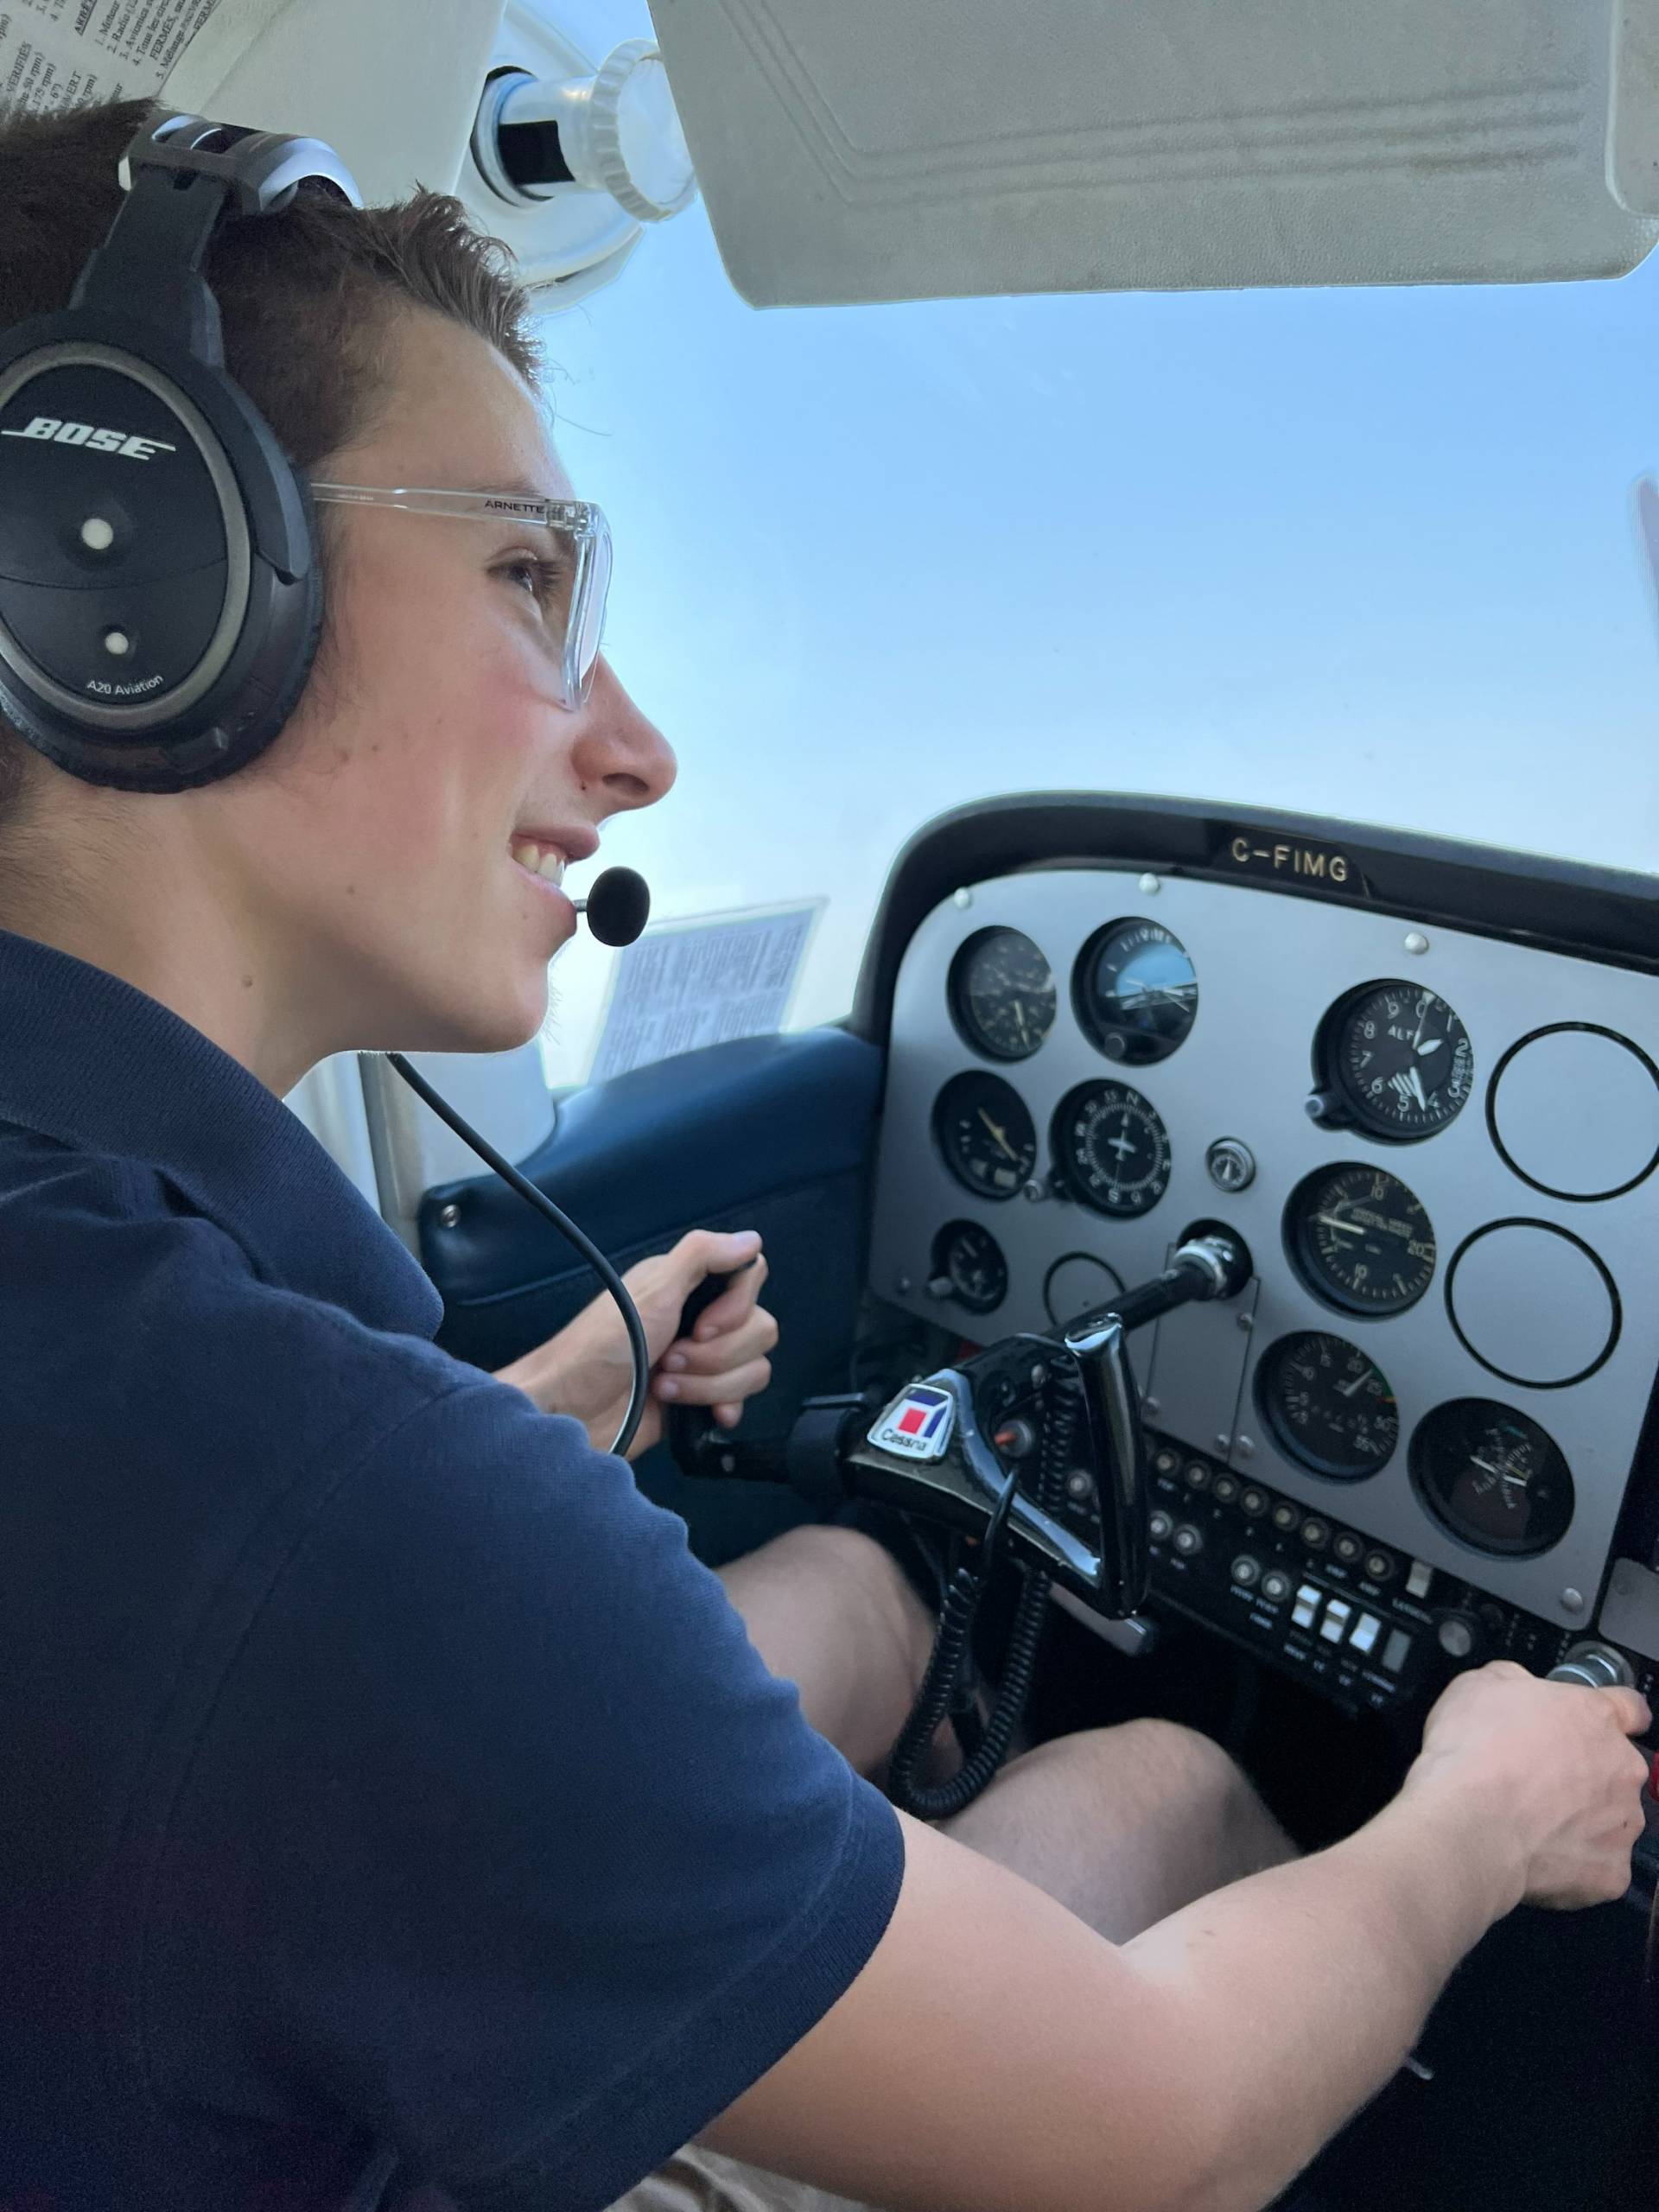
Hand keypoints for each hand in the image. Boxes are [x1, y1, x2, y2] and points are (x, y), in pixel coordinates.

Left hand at [494, 1228, 777, 1459]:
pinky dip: (723, 1406)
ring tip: (664, 1386)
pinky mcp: (701, 1398)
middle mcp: (699, 1318)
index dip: (735, 1308)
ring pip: (754, 1368)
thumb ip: (701, 1256)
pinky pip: (742, 1399)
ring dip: (707, 1384)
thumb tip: (752, 1240)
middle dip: (715, 1356)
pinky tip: (702, 1413)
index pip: (750, 1279)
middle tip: (667, 1359)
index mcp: (687, 1284)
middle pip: (759, 1329)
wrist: (571, 1413)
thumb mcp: (651, 1291)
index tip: (698, 1327)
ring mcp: (702, 1361)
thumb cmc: (600, 1348)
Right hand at [1404, 1660, 1651, 1910]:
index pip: (1630, 1708)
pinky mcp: (1612, 1873)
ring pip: (1613, 1818)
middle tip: (1539, 1781)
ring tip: (1535, 1826)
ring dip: (1585, 1819)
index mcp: (1595, 1716)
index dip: (1612, 1714)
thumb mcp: (1477, 1684)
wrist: (1470, 1821)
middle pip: (1618, 1768)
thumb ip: (1514, 1683)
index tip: (1590, 1726)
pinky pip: (1599, 1866)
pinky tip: (1539, 1857)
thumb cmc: (1473, 1746)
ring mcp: (1623, 1824)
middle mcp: (1623, 1768)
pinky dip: (1575, 1864)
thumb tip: (1521, 1692)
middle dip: (1588, 1773)